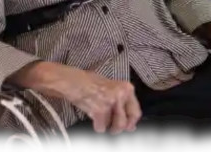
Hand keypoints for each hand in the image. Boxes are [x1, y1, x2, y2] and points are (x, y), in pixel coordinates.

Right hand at [25, 62, 141, 133]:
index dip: (131, 123)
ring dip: (108, 127)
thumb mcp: (112, 89)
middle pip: (126, 122)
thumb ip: (122, 104)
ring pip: (115, 126)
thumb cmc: (91, 83)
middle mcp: (121, 95)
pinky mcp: (100, 110)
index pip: (136, 111)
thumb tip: (130, 125)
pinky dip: (97, 126)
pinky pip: (101, 127)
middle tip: (111, 127)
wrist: (75, 81)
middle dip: (117, 128)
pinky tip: (93, 117)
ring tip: (102, 120)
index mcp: (127, 88)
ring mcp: (111, 102)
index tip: (128, 127)